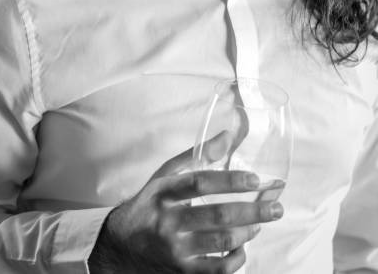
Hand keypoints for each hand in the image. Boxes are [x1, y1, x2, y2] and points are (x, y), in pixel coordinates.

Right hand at [88, 135, 283, 273]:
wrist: (119, 245)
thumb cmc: (148, 204)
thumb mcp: (164, 175)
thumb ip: (196, 156)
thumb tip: (228, 136)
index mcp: (164, 192)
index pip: (199, 183)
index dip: (230, 180)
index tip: (255, 179)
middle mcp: (168, 221)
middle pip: (216, 216)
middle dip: (252, 211)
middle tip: (276, 207)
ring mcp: (175, 250)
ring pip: (220, 243)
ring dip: (248, 232)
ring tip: (262, 223)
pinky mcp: (181, 272)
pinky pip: (217, 270)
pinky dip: (236, 260)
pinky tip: (245, 247)